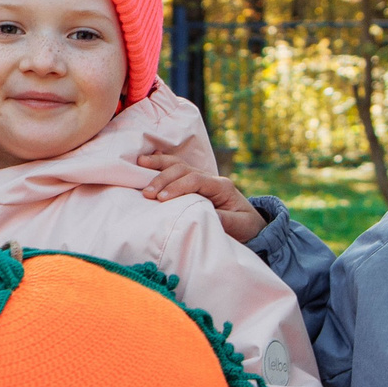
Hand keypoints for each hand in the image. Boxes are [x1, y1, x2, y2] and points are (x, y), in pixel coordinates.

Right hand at [135, 155, 264, 242]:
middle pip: (184, 169)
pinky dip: (161, 163)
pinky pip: (176, 168)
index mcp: (222, 186)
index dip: (177, 187)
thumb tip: (207, 215)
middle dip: (163, 178)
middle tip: (147, 193)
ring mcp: (201, 178)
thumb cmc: (244, 225)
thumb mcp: (239, 226)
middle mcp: (211, 178)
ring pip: (178, 164)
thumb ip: (225, 220)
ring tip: (139, 165)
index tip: (161, 199)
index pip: (196, 180)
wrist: (248, 223)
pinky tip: (146, 160)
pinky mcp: (193, 182)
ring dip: (158, 165)